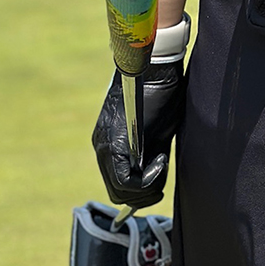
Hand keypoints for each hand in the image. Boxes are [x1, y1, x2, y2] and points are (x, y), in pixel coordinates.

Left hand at [92, 60, 185, 209]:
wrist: (157, 70)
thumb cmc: (161, 95)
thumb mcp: (156, 133)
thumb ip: (149, 156)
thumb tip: (153, 181)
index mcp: (109, 144)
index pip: (119, 184)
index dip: (142, 191)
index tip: (162, 177)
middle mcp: (101, 147)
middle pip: (116, 191)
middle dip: (144, 194)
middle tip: (163, 181)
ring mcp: (104, 145)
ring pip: (119, 189)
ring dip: (146, 187)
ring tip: (163, 165)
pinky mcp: (112, 143)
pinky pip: (124, 179)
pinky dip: (146, 179)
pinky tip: (161, 159)